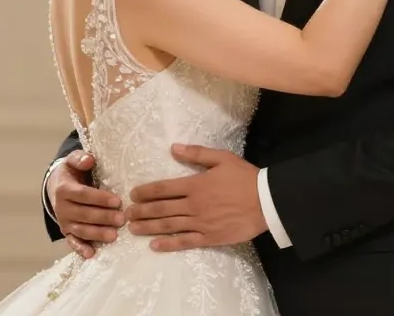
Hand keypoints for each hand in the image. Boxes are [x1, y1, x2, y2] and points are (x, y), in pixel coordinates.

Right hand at [47, 150, 124, 258]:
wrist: (56, 186)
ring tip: (114, 236)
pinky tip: (92, 254)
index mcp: (64, 190)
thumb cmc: (72, 173)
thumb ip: (80, 158)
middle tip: (122, 219)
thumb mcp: (73, 161)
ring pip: (81, 230)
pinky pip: (73, 242)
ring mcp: (64, 222)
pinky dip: (80, 249)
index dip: (100, 199)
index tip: (117, 201)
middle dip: (103, 218)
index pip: (83, 195)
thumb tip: (89, 160)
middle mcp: (62, 208)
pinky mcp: (67, 232)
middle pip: (84, 214)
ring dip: (97, 234)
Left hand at [126, 144, 266, 251]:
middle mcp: (194, 205)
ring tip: (133, 229)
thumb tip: (173, 148)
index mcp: (195, 184)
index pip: (163, 188)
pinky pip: (185, 242)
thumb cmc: (245, 177)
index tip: (132, 195)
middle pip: (161, 209)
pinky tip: (154, 246)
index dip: (145, 192)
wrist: (267, 201)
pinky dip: (168, 244)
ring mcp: (201, 223)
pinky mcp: (210, 237)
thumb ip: (197, 154)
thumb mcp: (222, 158)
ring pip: (169, 226)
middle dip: (141, 211)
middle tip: (126, 214)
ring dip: (148, 228)